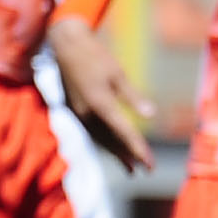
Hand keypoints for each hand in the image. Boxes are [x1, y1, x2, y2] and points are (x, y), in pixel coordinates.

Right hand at [48, 17, 155, 172]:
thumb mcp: (118, 74)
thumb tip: (151, 115)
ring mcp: (79, 114)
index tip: (150, 163)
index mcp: (100, 103)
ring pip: (99, 140)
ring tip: (130, 167)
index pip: (123, 132)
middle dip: (128, 156)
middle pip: (110, 142)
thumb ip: (133, 97)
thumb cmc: (95, 57)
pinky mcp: (75, 111)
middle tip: (145, 170)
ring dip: (115, 153)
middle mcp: (87, 113)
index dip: (138, 149)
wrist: (66, 46)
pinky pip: (92, 133)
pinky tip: (112, 148)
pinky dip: (104, 143)